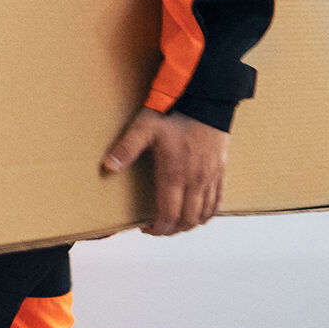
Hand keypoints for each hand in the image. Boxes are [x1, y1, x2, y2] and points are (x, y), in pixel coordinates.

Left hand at [101, 108, 227, 235]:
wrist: (206, 98)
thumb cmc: (174, 112)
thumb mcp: (145, 127)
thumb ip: (126, 148)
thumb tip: (108, 167)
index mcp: (174, 174)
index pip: (168, 215)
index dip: (158, 229)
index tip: (146, 228)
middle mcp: (195, 180)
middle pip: (187, 220)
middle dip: (171, 230)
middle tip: (158, 228)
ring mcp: (210, 176)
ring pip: (204, 214)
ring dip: (189, 224)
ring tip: (175, 222)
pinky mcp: (221, 170)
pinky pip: (218, 201)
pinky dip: (208, 213)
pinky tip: (198, 212)